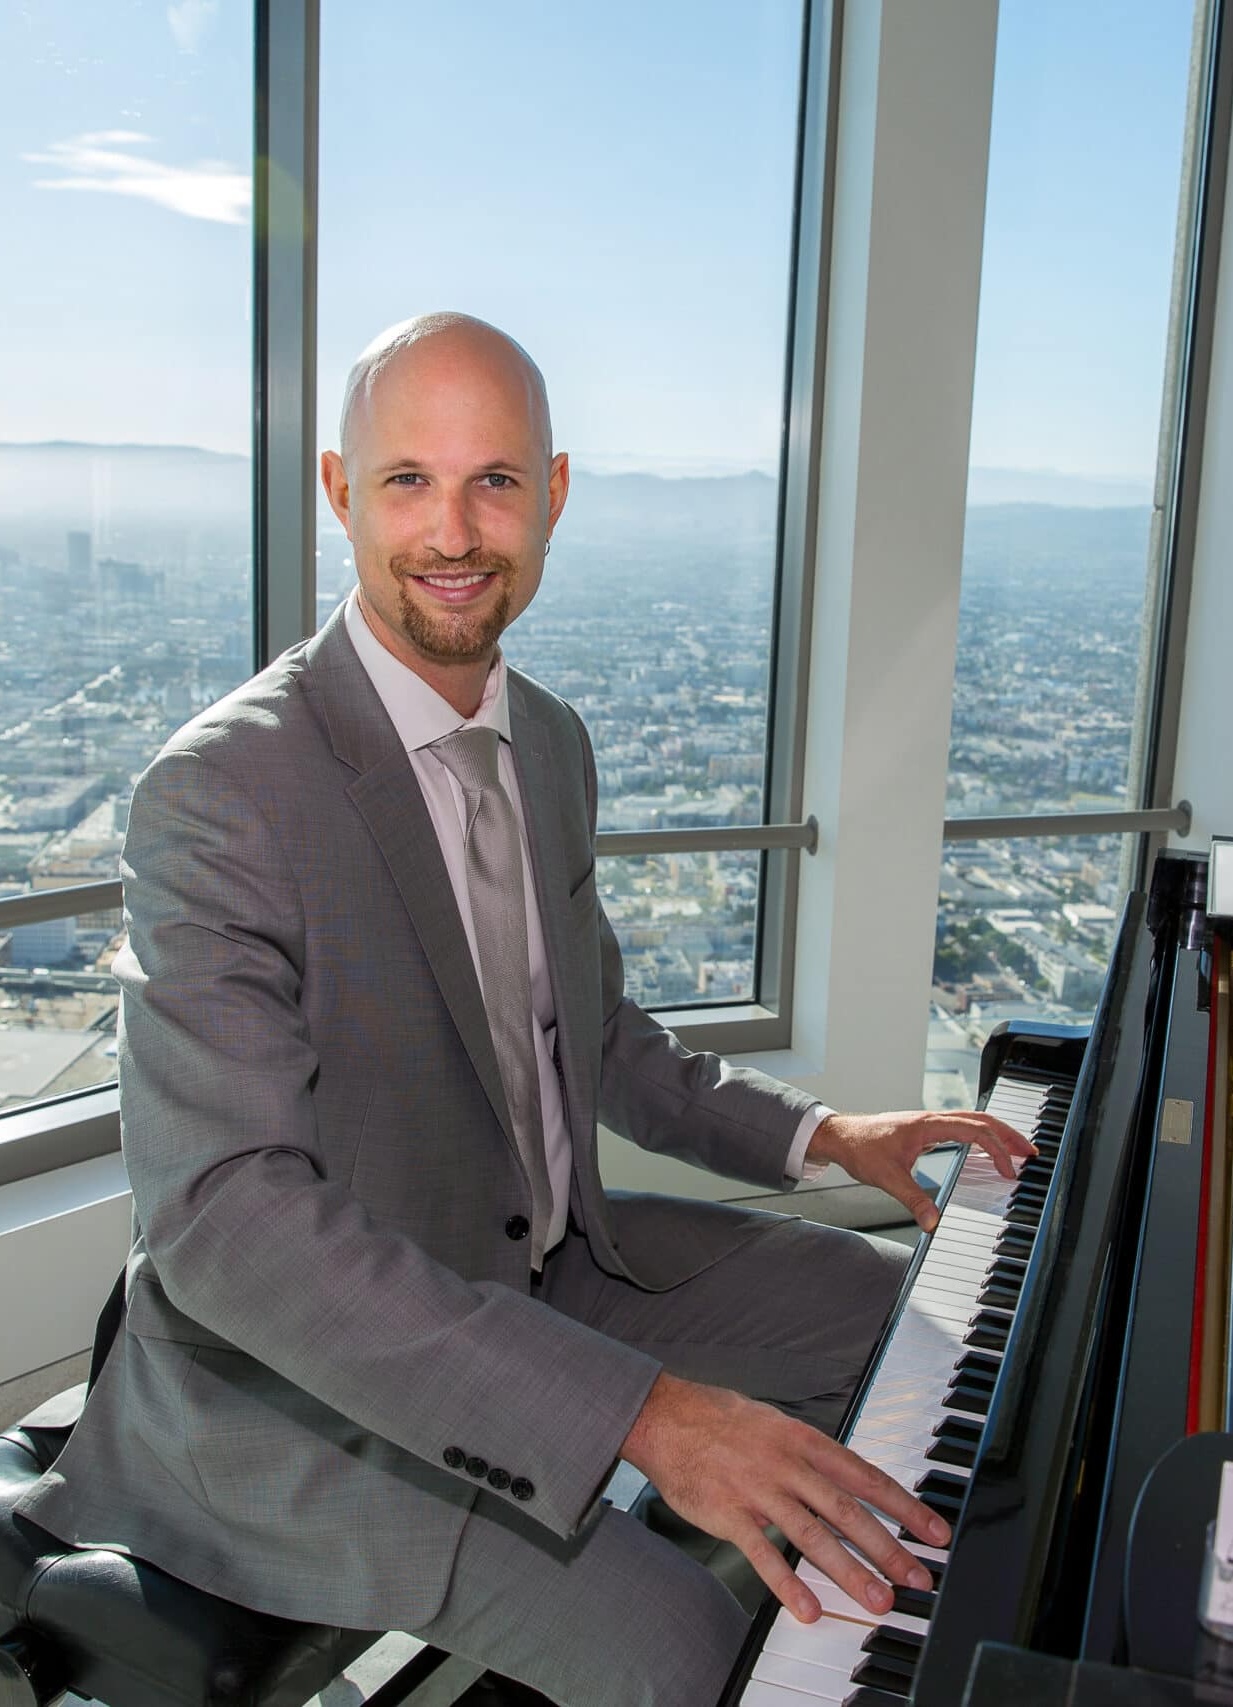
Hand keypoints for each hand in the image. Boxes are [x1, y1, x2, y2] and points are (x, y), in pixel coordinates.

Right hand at [622, 1372, 949, 1622]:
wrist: (664, 1414)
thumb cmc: (719, 1418)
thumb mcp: (775, 1423)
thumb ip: (809, 1454)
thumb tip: (846, 1478)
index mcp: (803, 1439)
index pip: (866, 1476)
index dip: (904, 1505)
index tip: (934, 1532)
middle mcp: (786, 1464)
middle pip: (847, 1510)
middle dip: (887, 1547)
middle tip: (917, 1579)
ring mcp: (758, 1489)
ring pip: (812, 1534)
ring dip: (848, 1571)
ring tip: (876, 1601)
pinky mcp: (728, 1513)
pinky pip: (762, 1554)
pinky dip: (786, 1583)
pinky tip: (807, 1610)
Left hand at [806, 1108, 1035, 1231]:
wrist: (840, 1136)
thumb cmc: (860, 1148)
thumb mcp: (887, 1177)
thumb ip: (913, 1199)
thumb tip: (933, 1222)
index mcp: (928, 1125)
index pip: (975, 1131)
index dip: (997, 1150)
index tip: (1008, 1171)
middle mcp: (933, 1120)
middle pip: (982, 1120)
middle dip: (1009, 1135)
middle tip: (1031, 1154)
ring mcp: (930, 1124)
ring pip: (973, 1122)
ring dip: (997, 1135)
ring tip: (1017, 1152)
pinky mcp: (926, 1131)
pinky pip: (962, 1129)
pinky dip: (981, 1138)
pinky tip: (986, 1154)